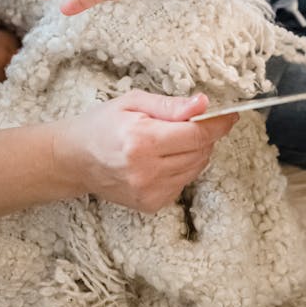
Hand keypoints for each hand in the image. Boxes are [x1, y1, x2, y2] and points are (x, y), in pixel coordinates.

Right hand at [58, 90, 235, 211]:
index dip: (218, 124)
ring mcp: (148, 192)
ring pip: (195, 169)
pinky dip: (181, 168)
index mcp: (141, 140)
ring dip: (194, 152)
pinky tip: (161, 159)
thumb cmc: (102, 124)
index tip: (230, 115)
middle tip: (191, 123)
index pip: (196, 134)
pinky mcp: (150, 205)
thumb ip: (169, 105)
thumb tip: (203, 104)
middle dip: (204, 136)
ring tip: (171, 140)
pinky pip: (183, 183)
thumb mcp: (133, 102)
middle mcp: (146, 170)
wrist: (75, 159)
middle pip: (200, 153)